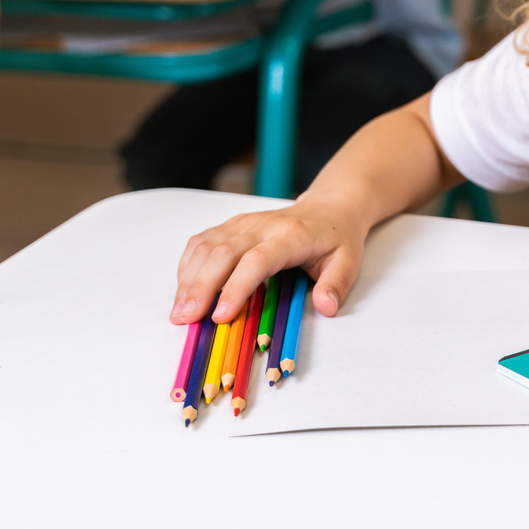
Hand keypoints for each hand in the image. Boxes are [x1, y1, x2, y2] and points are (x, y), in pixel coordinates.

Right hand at [170, 195, 367, 325]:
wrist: (329, 208)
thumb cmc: (337, 239)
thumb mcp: (349, 261)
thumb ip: (337, 284)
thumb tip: (325, 306)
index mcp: (292, 235)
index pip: (257, 260)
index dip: (236, 287)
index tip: (220, 316)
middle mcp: (263, 225)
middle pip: (223, 252)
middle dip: (201, 287)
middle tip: (186, 319)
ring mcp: (244, 222)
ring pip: (207, 246)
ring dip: (189, 279)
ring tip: (179, 312)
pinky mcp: (231, 225)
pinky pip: (202, 241)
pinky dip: (189, 265)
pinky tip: (184, 289)